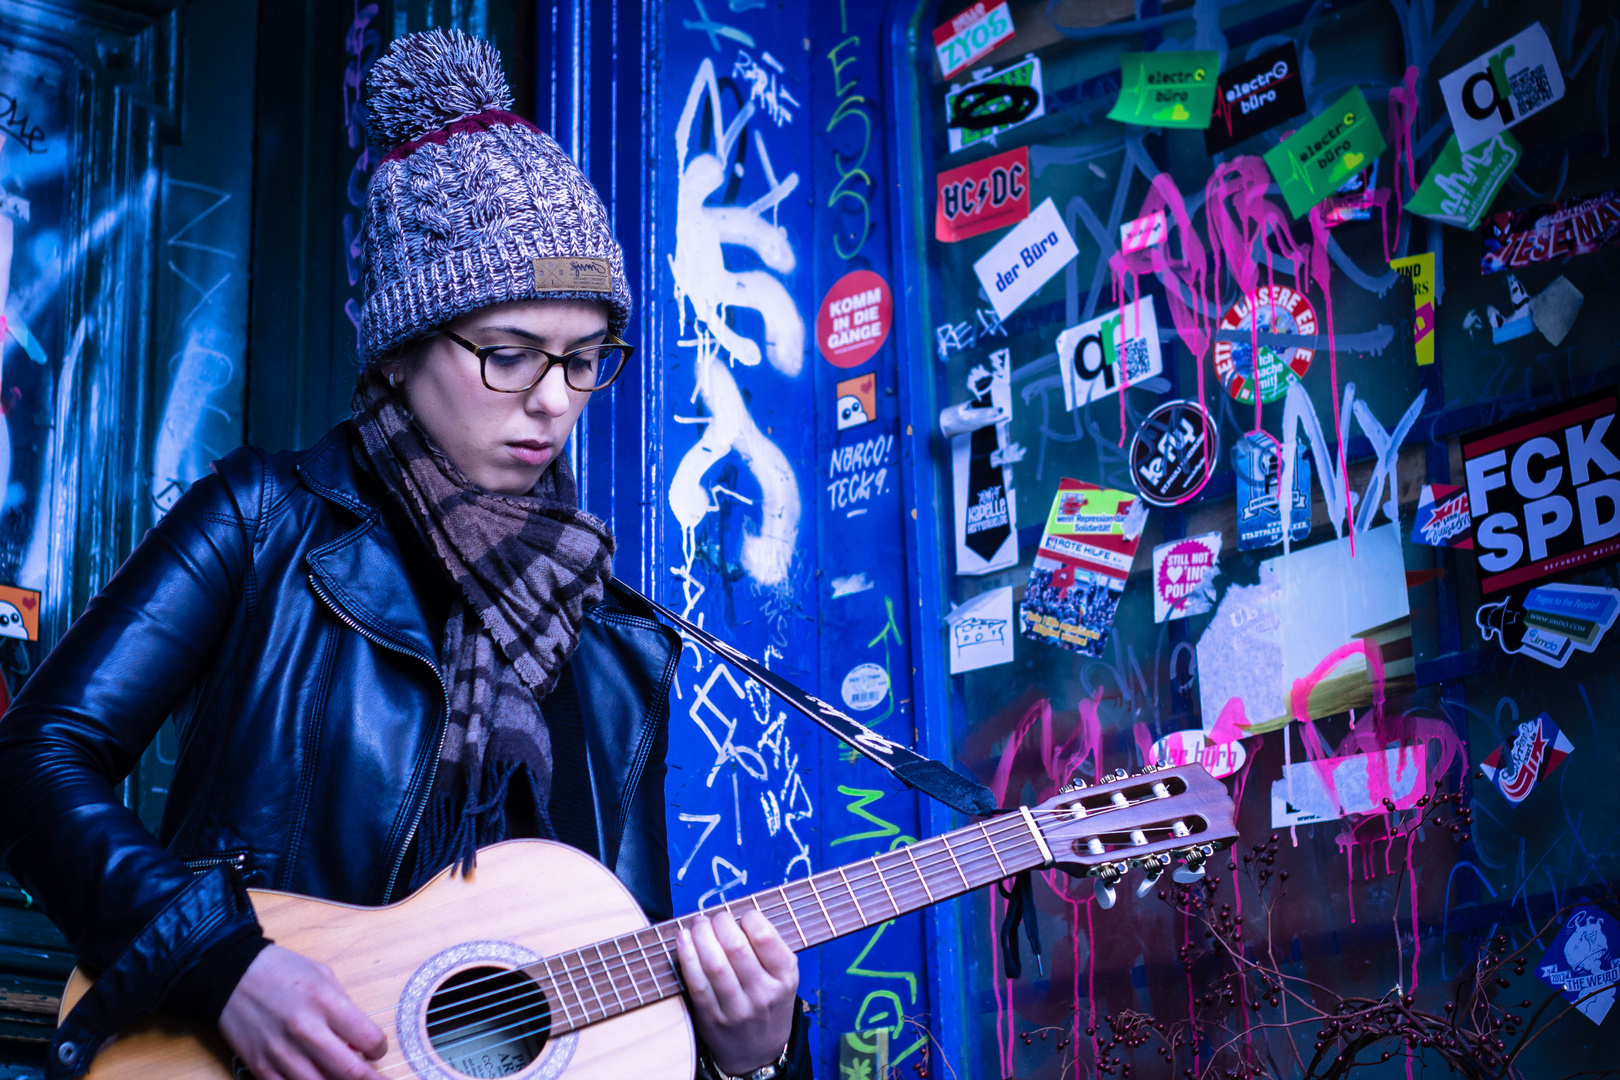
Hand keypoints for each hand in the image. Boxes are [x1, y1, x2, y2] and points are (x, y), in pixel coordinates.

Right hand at [218, 945, 387, 1079]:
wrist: (232, 975)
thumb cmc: (283, 972)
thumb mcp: (324, 977)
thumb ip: (345, 1009)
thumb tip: (361, 1041)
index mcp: (325, 1002)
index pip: (368, 1038)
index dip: (379, 1049)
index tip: (377, 1050)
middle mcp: (305, 1030)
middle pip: (349, 1071)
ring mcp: (281, 1052)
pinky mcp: (260, 1066)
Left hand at [676, 909, 798, 1075]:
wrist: (759, 1052)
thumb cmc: (769, 1002)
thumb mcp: (784, 977)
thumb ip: (769, 947)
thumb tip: (736, 913)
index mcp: (785, 978)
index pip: (765, 938)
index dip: (749, 917)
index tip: (742, 915)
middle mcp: (763, 995)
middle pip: (736, 948)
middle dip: (720, 923)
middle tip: (716, 917)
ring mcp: (737, 1009)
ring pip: (715, 965)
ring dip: (701, 936)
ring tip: (699, 924)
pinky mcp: (712, 1018)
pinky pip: (697, 984)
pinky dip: (687, 957)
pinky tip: (684, 939)